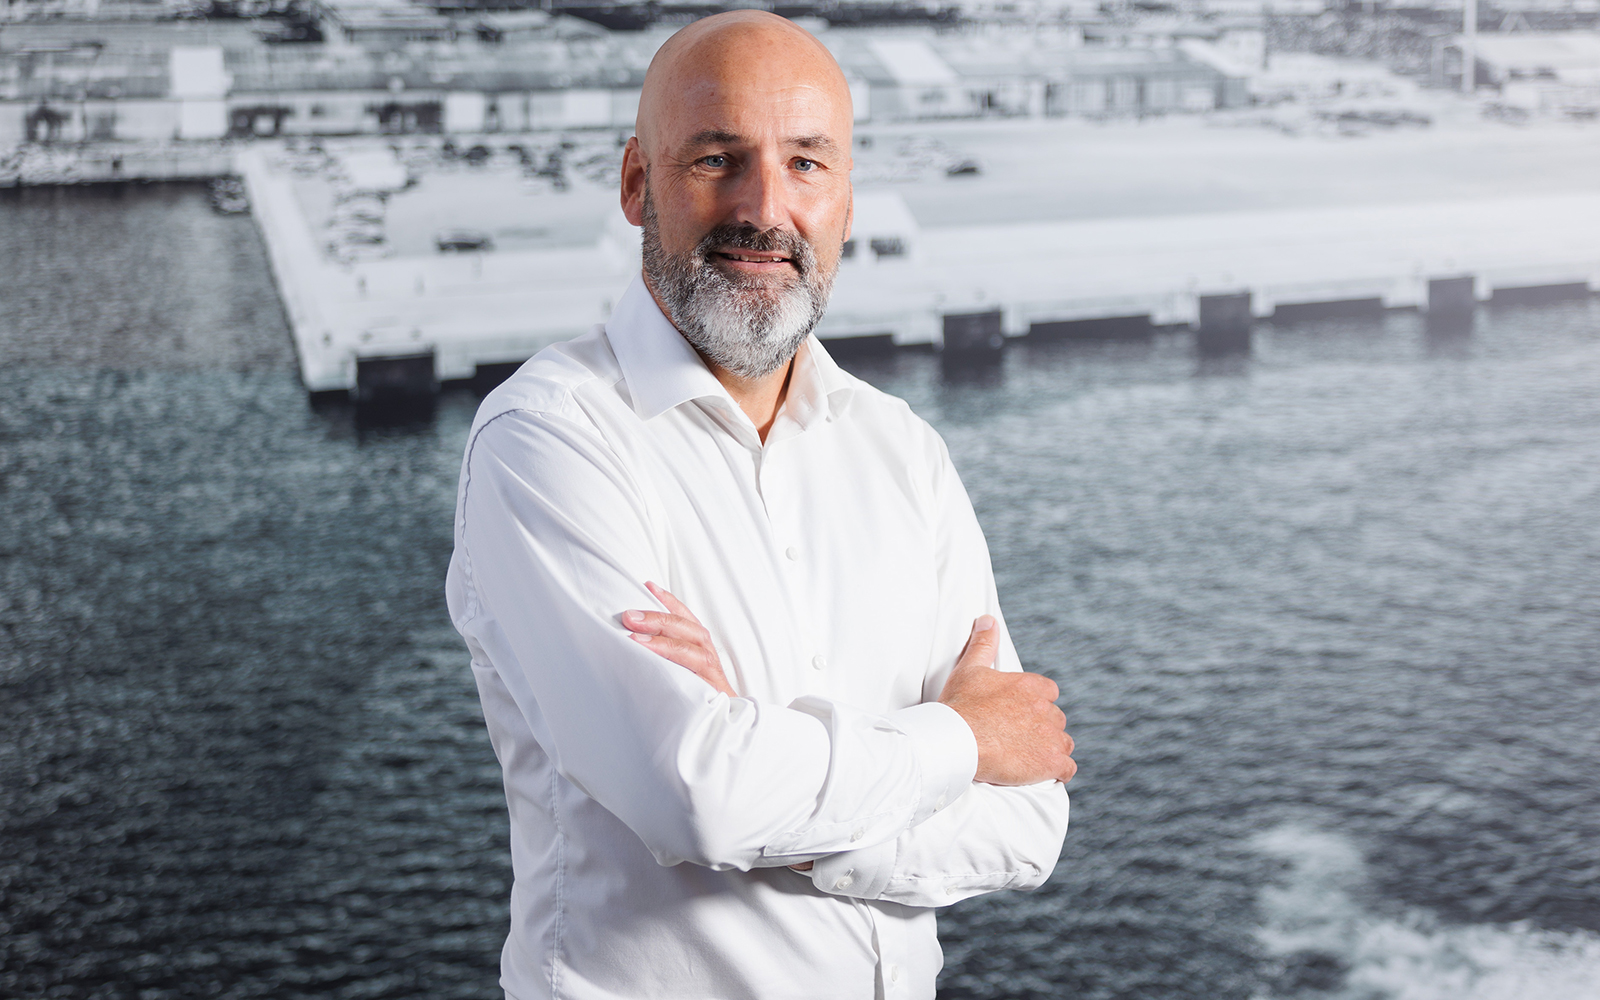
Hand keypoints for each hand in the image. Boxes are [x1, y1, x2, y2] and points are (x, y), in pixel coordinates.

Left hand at [622, 582, 736, 696]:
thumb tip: (632, 638)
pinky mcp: (711, 690)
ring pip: (691, 648)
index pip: (684, 616)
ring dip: (663, 641)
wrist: (718, 728)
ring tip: (636, 639)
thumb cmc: (694, 698)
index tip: (647, 586)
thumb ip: (663, 654)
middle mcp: (707, 654)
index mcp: (699, 645)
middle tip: (629, 616)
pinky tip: (654, 666)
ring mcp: (711, 672)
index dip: (668, 600)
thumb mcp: (677, 671)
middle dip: (658, 618)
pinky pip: (695, 676)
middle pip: (686, 627)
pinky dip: (677, 667)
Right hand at [938, 616, 1076, 785]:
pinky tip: (1047, 773)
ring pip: (1063, 742)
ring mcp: (1050, 737)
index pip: (1048, 692)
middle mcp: (1045, 709)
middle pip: (1055, 718)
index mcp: (1030, 686)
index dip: (1036, 702)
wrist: (956, 741)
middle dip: (1042, 726)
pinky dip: (1059, 771)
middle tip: (1019, 737)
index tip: (1020, 712)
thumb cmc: (959, 706)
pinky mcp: (1050, 762)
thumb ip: (983, 644)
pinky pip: (1067, 768)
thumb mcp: (969, 669)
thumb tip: (988, 620)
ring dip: (1051, 748)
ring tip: (1031, 756)